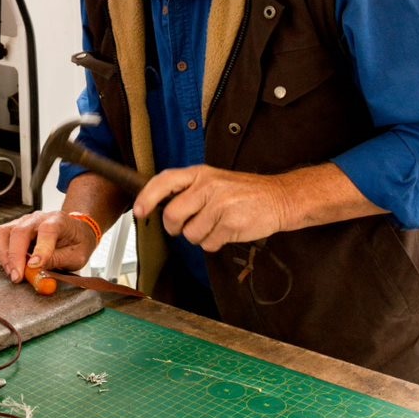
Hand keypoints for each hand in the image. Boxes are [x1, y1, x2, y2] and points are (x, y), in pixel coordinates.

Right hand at [0, 210, 97, 283]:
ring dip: (4, 255)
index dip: (40, 249)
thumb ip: (58, 261)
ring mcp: (24, 221)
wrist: (76, 231)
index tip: (34, 266)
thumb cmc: (77, 242)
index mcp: (59, 221)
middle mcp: (39, 218)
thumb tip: (37, 269)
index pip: (47, 230)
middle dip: (15, 256)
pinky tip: (8, 265)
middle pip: (20, 231)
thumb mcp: (77, 256)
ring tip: (12, 273)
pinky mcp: (14, 226)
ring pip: (4, 232)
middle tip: (17, 277)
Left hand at [133, 165, 286, 251]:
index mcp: (200, 173)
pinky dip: (216, 242)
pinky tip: (228, 230)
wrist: (279, 198)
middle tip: (186, 226)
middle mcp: (208, 186)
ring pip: (190, 234)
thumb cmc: (243, 192)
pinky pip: (209, 244)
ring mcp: (220, 204)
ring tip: (217, 224)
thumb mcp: (214, 180)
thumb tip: (158, 205)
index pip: (164, 181)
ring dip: (200, 236)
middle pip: (172, 215)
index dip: (147, 197)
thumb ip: (189, 189)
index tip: (139, 211)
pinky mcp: (230, 223)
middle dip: (176, 227)